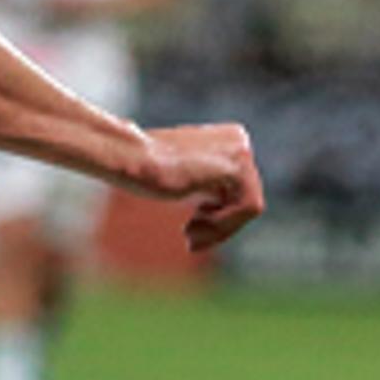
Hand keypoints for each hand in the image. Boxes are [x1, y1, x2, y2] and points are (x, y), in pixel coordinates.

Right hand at [132, 121, 262, 252]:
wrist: (129, 158)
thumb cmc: (144, 170)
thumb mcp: (185, 179)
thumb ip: (207, 186)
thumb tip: (221, 208)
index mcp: (227, 139)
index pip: (238, 190)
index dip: (217, 217)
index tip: (189, 229)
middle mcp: (239, 139)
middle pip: (246, 198)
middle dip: (219, 226)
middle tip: (189, 240)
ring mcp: (240, 150)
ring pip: (250, 206)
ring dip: (220, 230)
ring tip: (189, 238)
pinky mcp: (236, 166)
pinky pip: (250, 207)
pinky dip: (224, 225)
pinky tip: (192, 227)